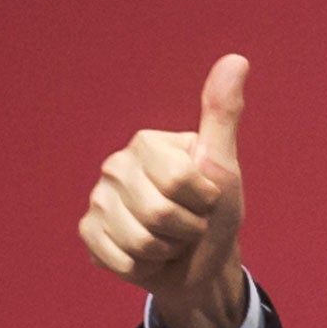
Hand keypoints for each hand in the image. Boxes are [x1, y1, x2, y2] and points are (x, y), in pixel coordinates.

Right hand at [80, 54, 248, 327]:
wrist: (203, 265)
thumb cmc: (216, 213)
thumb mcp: (225, 168)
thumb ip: (223, 117)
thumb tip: (237, 59)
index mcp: (146, 144)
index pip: (180, 180)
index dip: (205, 201)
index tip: (207, 200)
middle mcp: (115, 166)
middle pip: (158, 212)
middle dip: (187, 229)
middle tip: (190, 225)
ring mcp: (98, 200)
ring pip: (139, 240)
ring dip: (168, 251)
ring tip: (171, 241)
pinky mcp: (89, 234)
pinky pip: (119, 258)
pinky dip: (145, 268)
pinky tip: (150, 257)